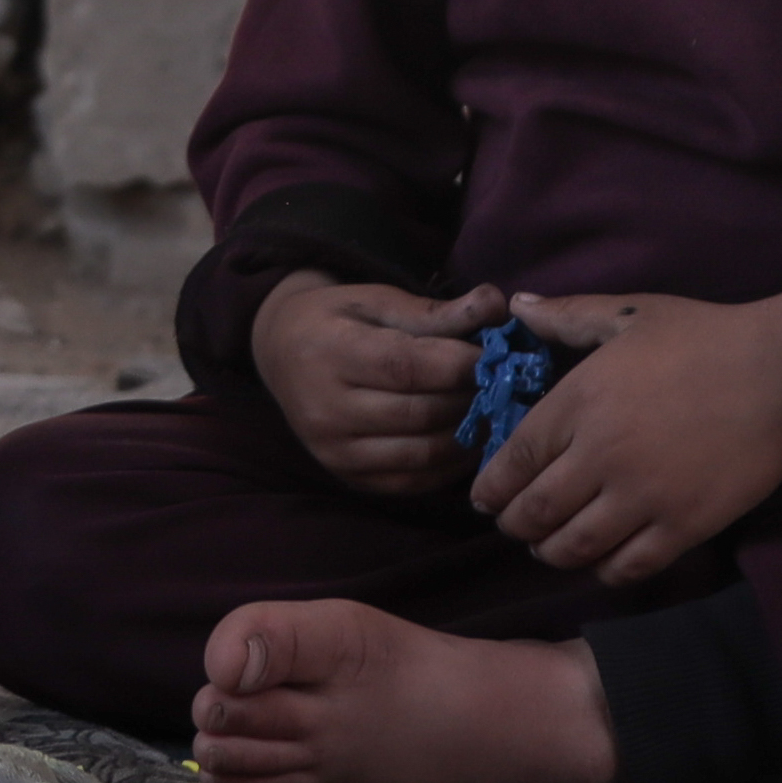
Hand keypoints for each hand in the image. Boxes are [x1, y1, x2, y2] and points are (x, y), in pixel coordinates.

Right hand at [248, 273, 509, 496]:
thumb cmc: (338, 320)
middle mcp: (325, 410)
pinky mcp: (347, 477)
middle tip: (499, 383)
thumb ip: (437, 310)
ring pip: (422, 453)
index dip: (459, 364)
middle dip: (470, 398)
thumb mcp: (378, 301)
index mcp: (329, 353)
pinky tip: (466, 438)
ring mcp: (334, 451)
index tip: (495, 356)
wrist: (281, 354)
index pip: (405, 367)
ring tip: (488, 410)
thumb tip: (496, 303)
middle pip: (419, 413)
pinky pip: (413, 481)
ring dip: (467, 434)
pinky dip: (450, 465)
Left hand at [467, 287, 781, 588]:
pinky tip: (601, 561)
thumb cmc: (705, 337)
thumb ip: (567, 316)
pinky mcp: (684, 526)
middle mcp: (601, 455)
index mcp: (580, 400)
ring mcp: (643, 496)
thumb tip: (517, 306)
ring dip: (551, 552)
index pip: (514, 459)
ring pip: (574, 546)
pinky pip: (628, 567)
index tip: (484, 497)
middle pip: (535, 511)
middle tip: (513, 524)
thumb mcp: (629, 314)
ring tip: (549, 547)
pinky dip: (605, 571)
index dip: (491, 486)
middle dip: (514, 524)